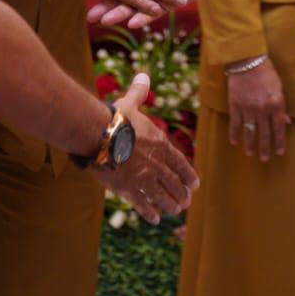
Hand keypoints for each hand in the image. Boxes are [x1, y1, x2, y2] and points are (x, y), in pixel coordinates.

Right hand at [93, 73, 200, 223]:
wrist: (99, 135)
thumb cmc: (115, 118)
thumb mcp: (131, 103)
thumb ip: (140, 92)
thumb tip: (143, 75)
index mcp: (160, 144)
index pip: (180, 162)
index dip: (188, 175)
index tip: (195, 185)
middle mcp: (156, 163)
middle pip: (173, 182)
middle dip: (180, 193)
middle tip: (186, 203)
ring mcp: (143, 177)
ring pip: (161, 195)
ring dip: (169, 205)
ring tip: (174, 211)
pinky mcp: (128, 188)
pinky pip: (142, 204)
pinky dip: (149, 212)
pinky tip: (154, 219)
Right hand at [227, 57, 289, 160]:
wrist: (247, 60)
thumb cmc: (266, 72)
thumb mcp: (279, 87)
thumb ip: (282, 107)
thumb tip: (286, 122)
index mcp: (276, 104)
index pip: (279, 128)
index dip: (279, 142)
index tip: (280, 153)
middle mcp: (262, 109)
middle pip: (264, 133)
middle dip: (265, 148)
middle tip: (265, 159)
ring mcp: (247, 108)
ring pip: (249, 131)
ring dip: (250, 144)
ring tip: (250, 154)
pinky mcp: (235, 106)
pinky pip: (235, 124)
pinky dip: (235, 134)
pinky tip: (235, 142)